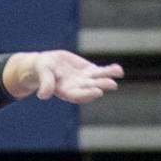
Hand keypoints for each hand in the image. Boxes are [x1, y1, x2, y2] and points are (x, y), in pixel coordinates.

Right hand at [5, 50, 122, 103]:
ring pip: (98, 80)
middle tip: (112, 84)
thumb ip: (45, 83)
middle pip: (90, 88)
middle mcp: (77, 88)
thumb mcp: (42, 73)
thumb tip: (43, 95)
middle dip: (101, 85)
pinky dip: (109, 71)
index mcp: (65, 91)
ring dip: (108, 77)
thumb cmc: (42, 69)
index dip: (87, 94)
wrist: (46, 64)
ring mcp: (84, 80)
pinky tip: (118, 70)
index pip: (77, 95)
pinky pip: (100, 72)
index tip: (97, 92)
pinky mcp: (88, 72)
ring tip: (118, 73)